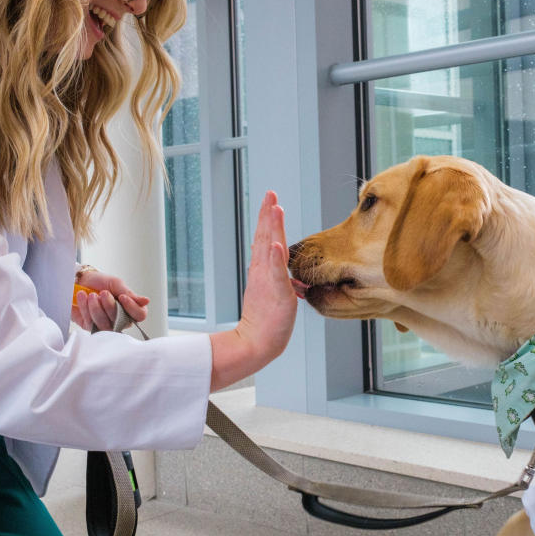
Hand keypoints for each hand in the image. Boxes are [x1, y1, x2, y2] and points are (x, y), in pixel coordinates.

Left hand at [72, 271, 149, 331]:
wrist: (79, 280)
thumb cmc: (100, 282)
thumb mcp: (116, 284)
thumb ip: (129, 294)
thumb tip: (146, 301)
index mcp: (129, 308)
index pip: (140, 315)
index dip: (132, 308)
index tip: (122, 297)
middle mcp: (119, 319)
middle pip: (121, 321)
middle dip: (110, 306)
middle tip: (103, 292)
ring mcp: (105, 324)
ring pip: (105, 324)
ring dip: (96, 308)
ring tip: (91, 295)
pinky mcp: (90, 326)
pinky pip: (90, 323)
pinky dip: (85, 308)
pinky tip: (83, 297)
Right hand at [209, 191, 297, 390]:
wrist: (257, 342)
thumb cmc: (266, 319)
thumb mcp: (270, 288)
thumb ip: (271, 270)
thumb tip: (271, 255)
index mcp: (262, 269)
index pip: (265, 237)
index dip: (267, 217)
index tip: (271, 198)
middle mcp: (263, 271)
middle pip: (265, 237)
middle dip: (268, 214)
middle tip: (270, 193)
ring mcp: (269, 281)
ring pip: (270, 249)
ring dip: (272, 227)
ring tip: (274, 208)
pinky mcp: (276, 293)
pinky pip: (275, 273)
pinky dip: (275, 258)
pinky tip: (276, 244)